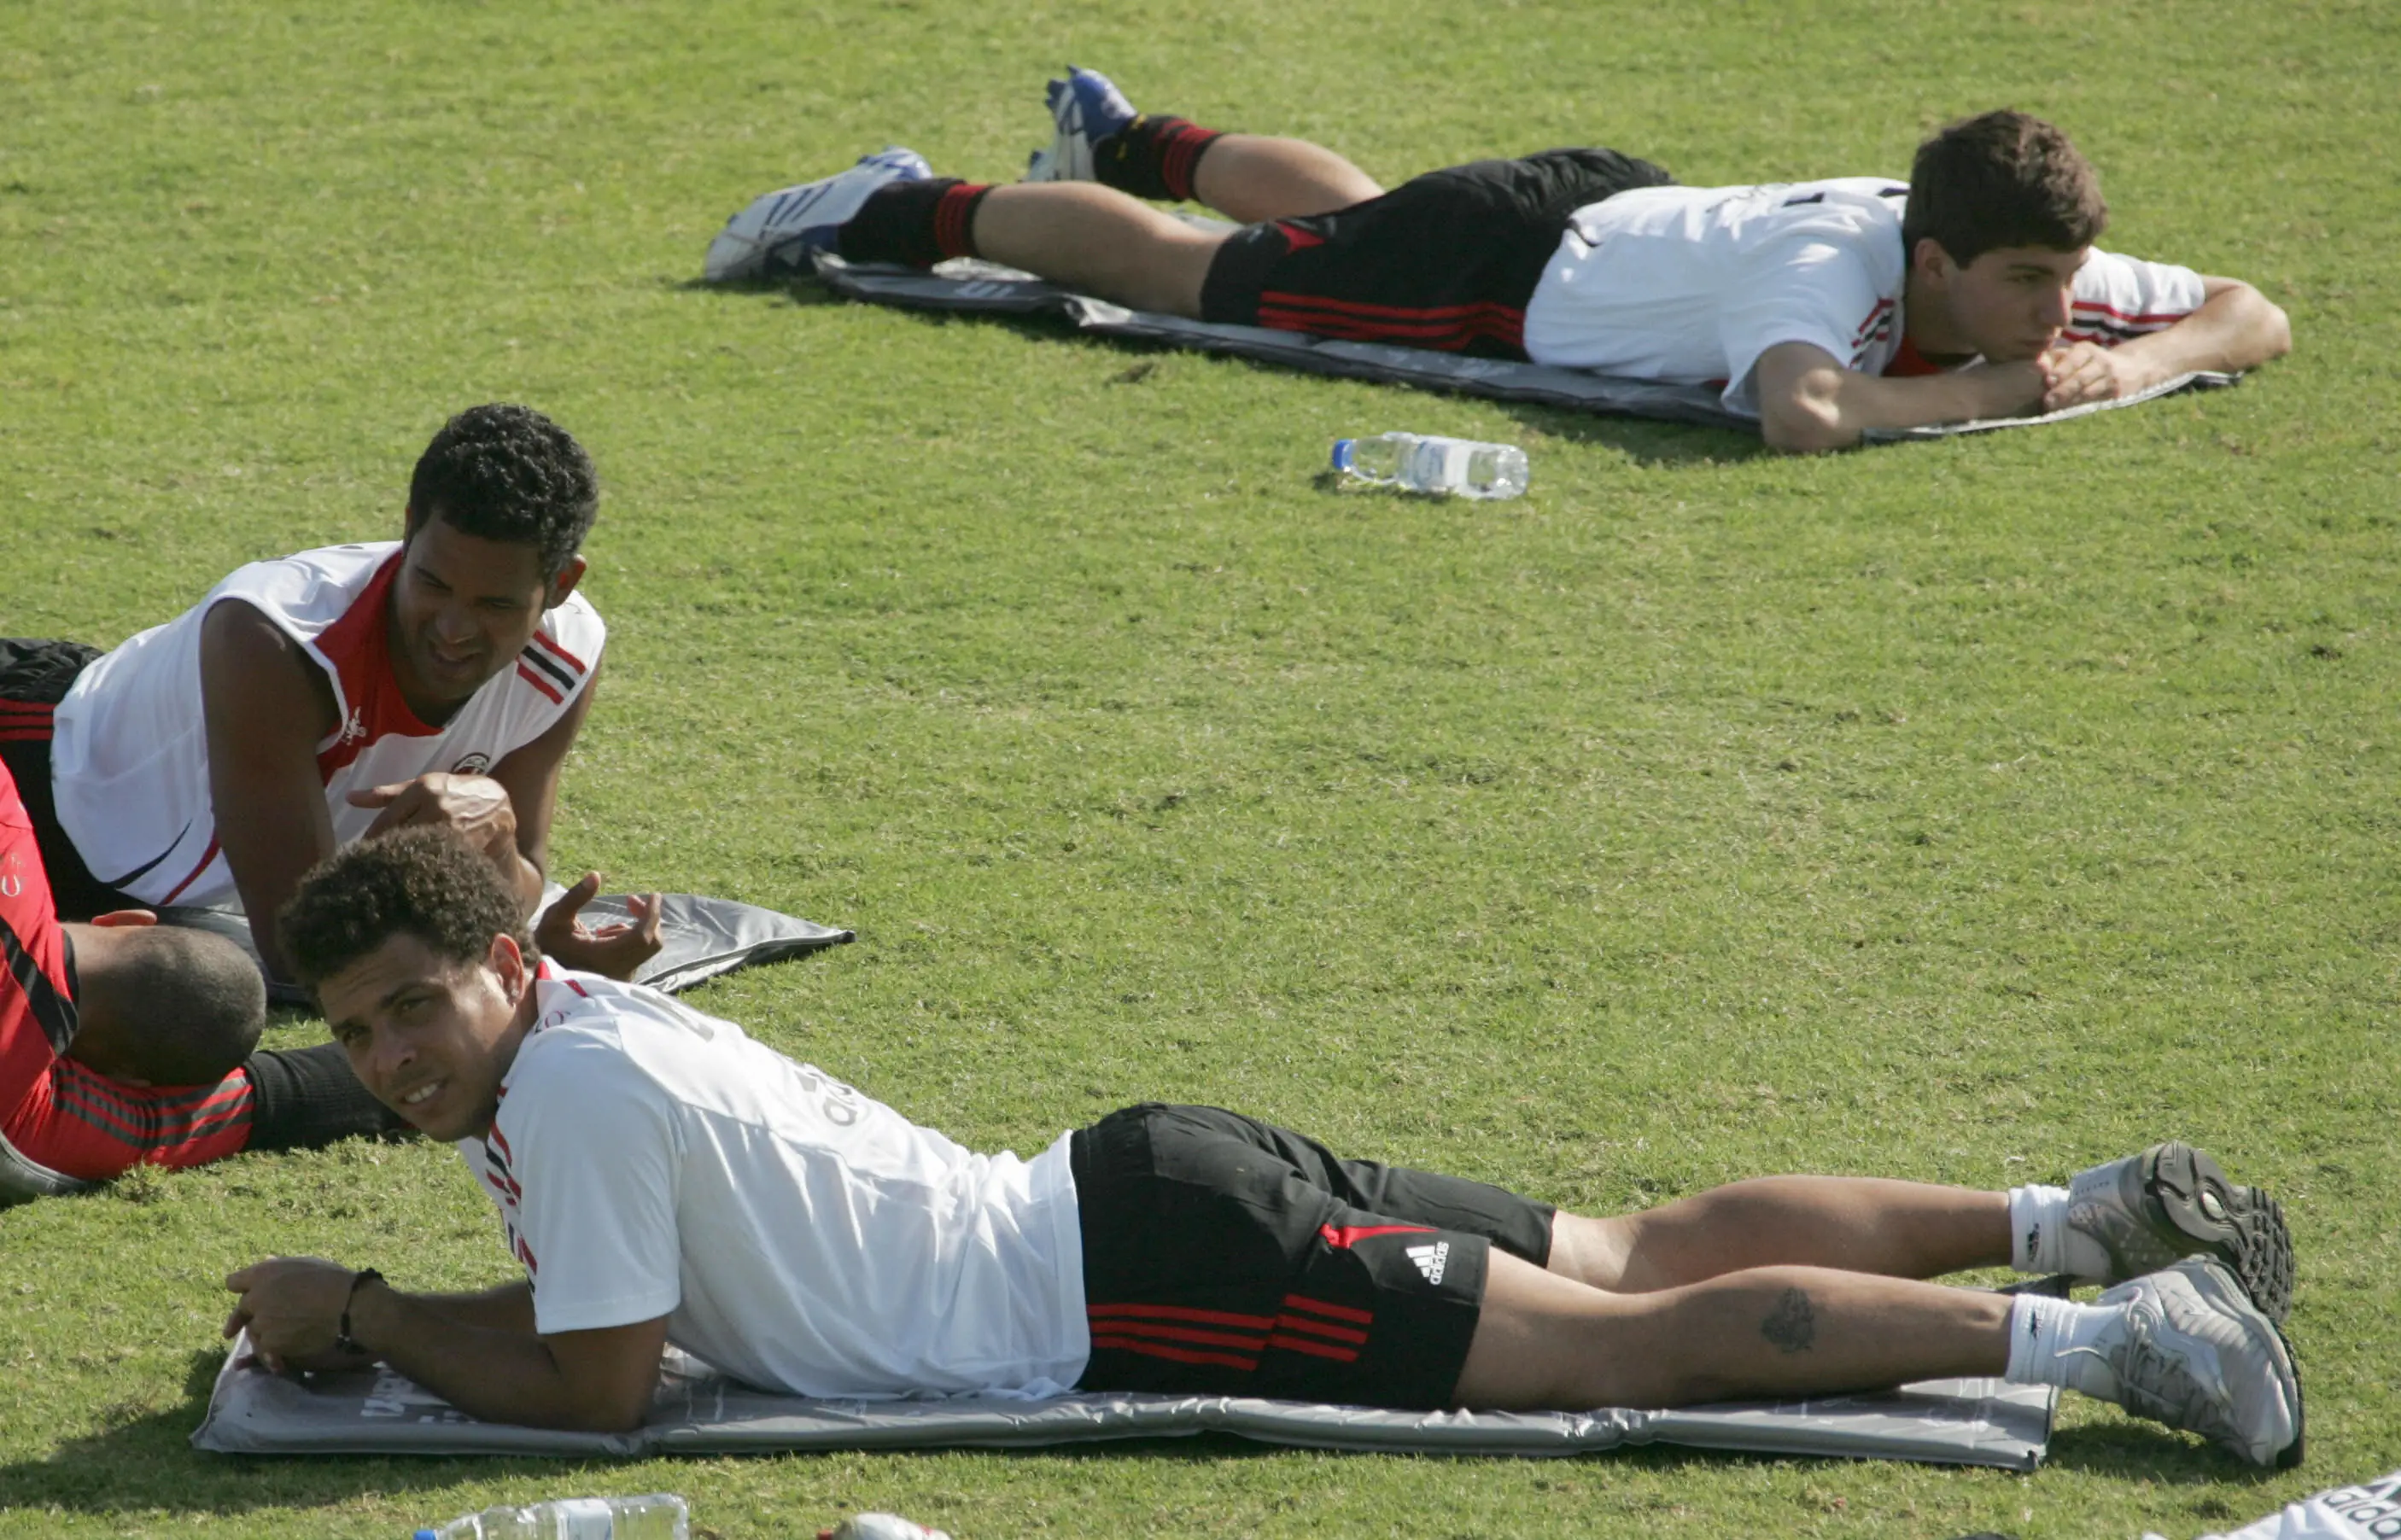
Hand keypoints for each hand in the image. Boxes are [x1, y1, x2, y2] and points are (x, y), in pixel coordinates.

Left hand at [224, 1257, 365, 1373]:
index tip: (246, 1297)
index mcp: (263, 1274)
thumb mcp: (305, 1265)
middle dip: (242, 1318)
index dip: (241, 1289)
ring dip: (263, 1335)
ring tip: (279, 1342)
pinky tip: (282, 1360)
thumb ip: (279, 1267)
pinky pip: (264, 1351)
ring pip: (253, 1332)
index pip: (234, 1282)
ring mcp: (262, 1321)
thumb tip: (266, 1259)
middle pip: (240, 1310)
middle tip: (235, 1330)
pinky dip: (271, 1355)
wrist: (350, 1308)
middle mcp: (256, 1297)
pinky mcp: (271, 1342)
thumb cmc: (334, 1281)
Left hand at [349, 774, 518, 864]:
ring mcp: (453, 829)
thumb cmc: (452, 793)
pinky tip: (420, 875)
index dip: (372, 841)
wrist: (498, 804)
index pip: (386, 821)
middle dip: (387, 854)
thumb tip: (349, 799)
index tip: (364, 855)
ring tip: (396, 874)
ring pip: (417, 852)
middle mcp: (437, 807)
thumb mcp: (422, 786)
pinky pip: (438, 862)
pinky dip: (427, 869)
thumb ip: (386, 794)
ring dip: (405, 864)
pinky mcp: (467, 847)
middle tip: (376, 868)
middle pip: (399, 838)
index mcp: (423, 789)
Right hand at [534, 873, 664, 981]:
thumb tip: (595, 875)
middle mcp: (619, 969)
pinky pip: (637, 953)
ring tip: (601, 929)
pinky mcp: (622, 975)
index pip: (642, 935)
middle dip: (647, 917)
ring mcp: (622, 975)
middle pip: (652, 941)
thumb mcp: (555, 917)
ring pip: (645, 946)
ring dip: (633, 927)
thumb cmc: (548, 944)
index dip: (651, 914)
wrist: (541, 974)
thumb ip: (575, 896)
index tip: (654, 895)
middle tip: (630, 900)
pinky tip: (603, 937)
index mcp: (605, 955)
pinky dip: (630, 938)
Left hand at [2036, 341, 2145, 411]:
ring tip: (2056, 409)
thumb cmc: (2087, 364)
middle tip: (2047, 401)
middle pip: (2080, 378)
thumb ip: (2052, 360)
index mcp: (2085, 350)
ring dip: (2071, 401)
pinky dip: (2084, 407)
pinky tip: (2072, 413)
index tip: (2048, 381)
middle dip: (2063, 390)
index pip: (2073, 360)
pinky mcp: (2117, 394)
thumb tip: (2038, 365)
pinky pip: (2098, 402)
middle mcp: (2101, 362)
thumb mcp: (2072, 356)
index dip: (2060, 371)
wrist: (2130, 368)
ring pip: (2089, 392)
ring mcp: (2111, 379)